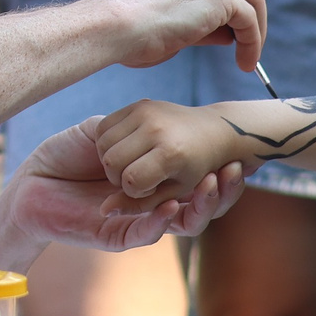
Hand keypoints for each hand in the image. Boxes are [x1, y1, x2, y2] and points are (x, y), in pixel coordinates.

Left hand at [1, 118, 247, 250]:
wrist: (30, 182)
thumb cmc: (64, 155)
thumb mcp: (102, 133)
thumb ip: (130, 129)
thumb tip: (162, 119)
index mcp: (155, 181)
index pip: (197, 180)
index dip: (218, 170)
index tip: (236, 152)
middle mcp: (152, 203)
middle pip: (199, 205)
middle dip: (222, 191)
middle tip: (236, 169)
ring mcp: (137, 222)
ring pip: (179, 223)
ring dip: (199, 206)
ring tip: (211, 184)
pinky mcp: (116, 238)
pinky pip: (145, 233)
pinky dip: (161, 221)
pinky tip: (172, 206)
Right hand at [92, 99, 242, 201]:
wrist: (212, 131)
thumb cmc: (194, 169)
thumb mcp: (173, 192)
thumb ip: (139, 204)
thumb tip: (104, 210)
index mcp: (170, 154)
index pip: (131, 182)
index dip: (136, 191)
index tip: (151, 188)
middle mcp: (156, 129)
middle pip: (112, 162)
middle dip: (118, 177)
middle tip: (137, 177)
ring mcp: (145, 112)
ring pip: (105, 144)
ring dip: (111, 160)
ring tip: (132, 163)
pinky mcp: (137, 105)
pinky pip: (104, 127)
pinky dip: (108, 143)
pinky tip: (126, 149)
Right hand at [100, 0, 266, 73]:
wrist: (111, 27)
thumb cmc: (123, 31)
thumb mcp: (162, 19)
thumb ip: (196, 19)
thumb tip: (227, 34)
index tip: (222, 26)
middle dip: (242, 8)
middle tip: (243, 39)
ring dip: (254, 24)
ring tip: (249, 55)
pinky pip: (248, 16)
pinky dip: (252, 39)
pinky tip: (245, 61)